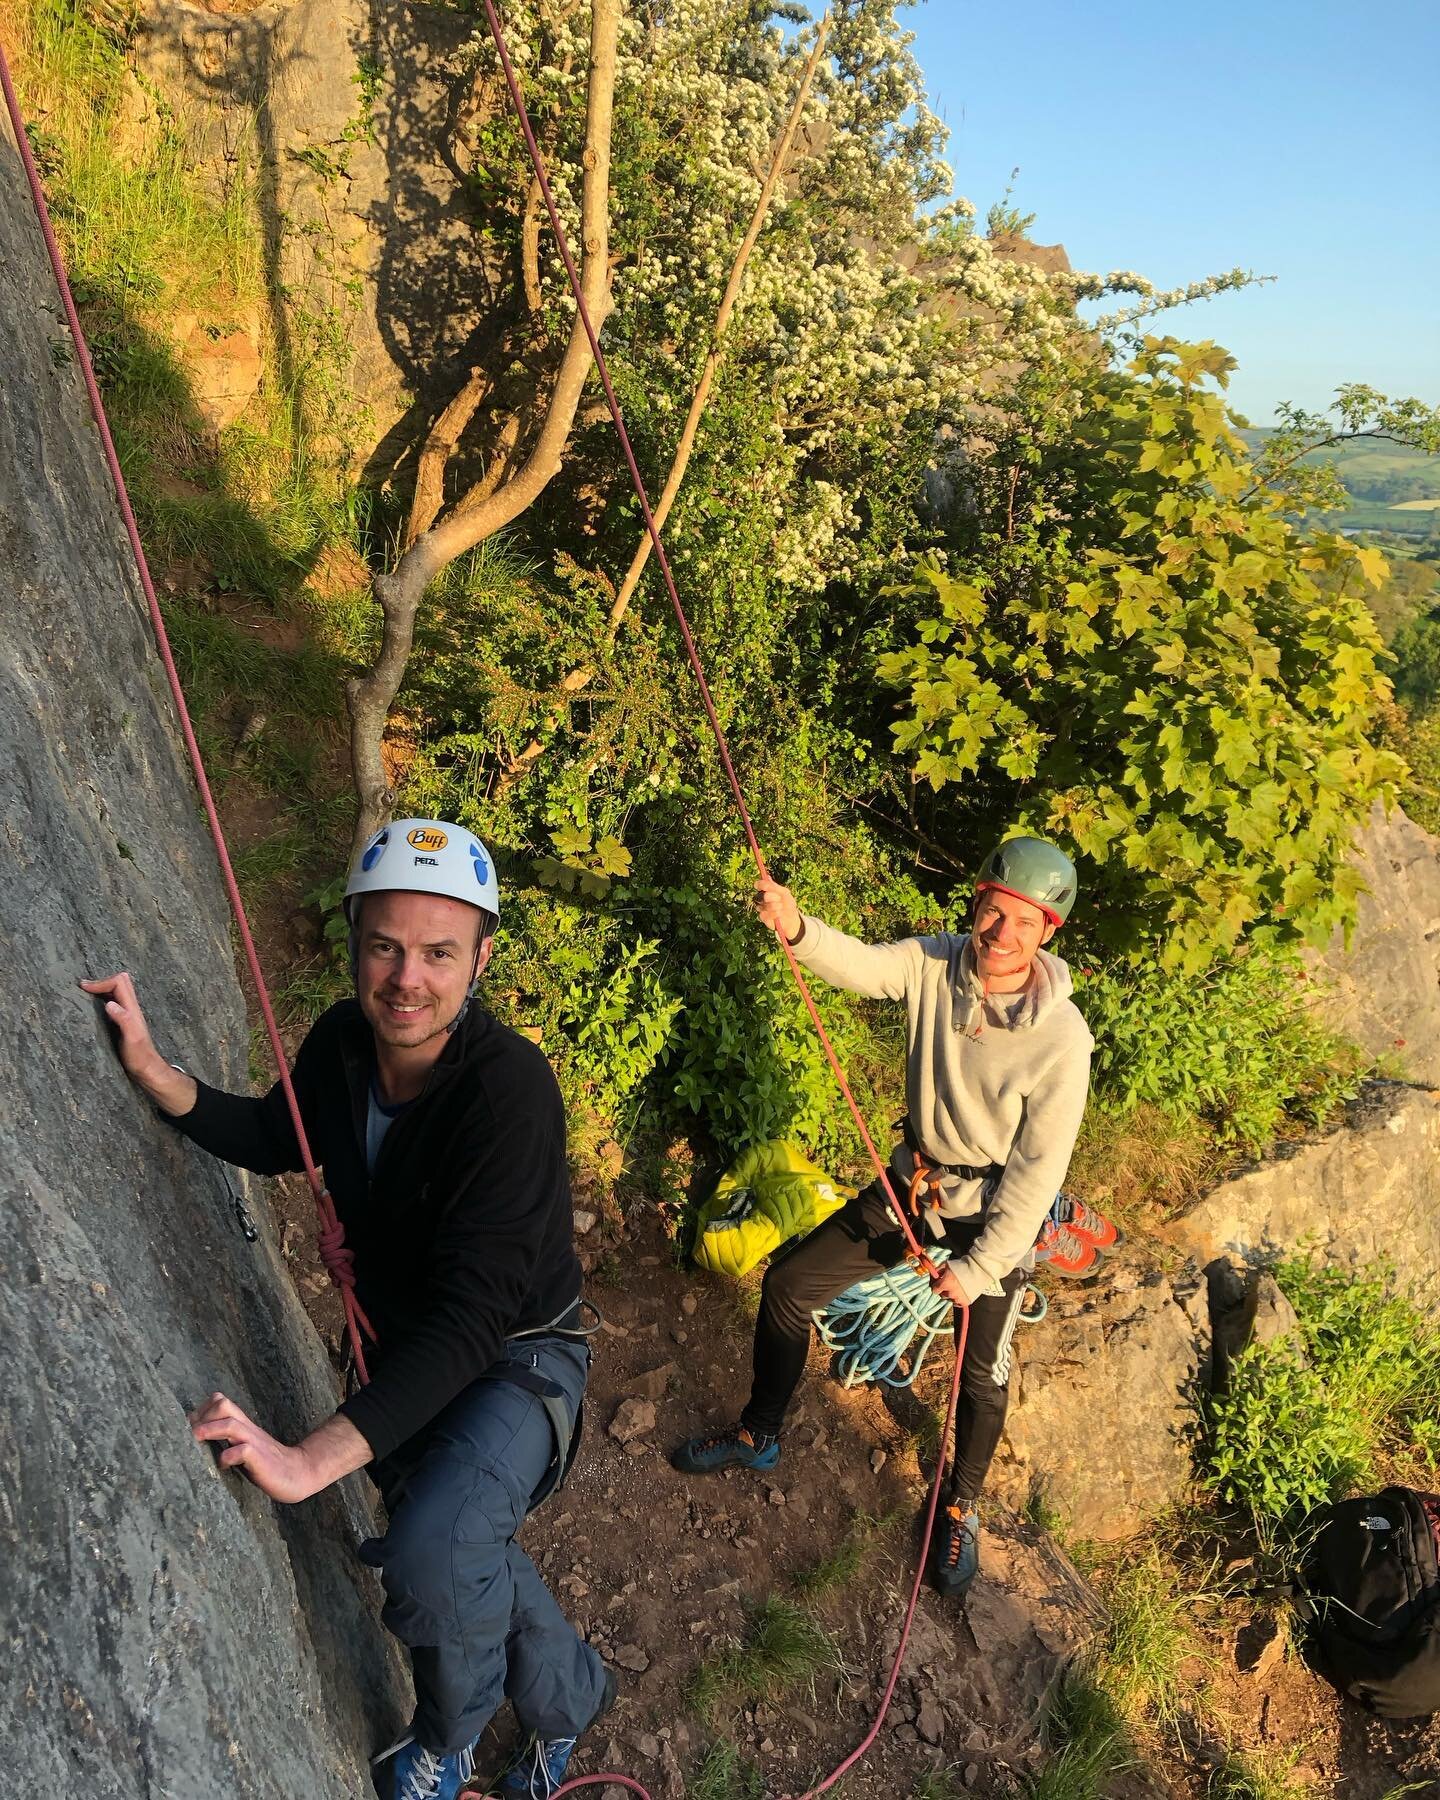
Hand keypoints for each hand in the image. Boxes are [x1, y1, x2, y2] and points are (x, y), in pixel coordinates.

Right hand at [79, 972, 195, 1114]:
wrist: (146, 1069)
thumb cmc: (139, 1056)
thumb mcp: (132, 1039)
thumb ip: (124, 1020)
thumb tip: (110, 1003)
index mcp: (132, 1009)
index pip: (119, 983)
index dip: (101, 982)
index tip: (84, 988)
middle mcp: (130, 1008)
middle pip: (120, 983)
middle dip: (101, 982)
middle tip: (83, 988)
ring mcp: (127, 1015)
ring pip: (116, 992)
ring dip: (101, 990)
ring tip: (83, 994)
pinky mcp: (122, 1022)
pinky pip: (113, 1003)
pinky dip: (101, 1000)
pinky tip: (90, 1008)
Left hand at [189, 1392, 321, 1503]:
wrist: (298, 1472)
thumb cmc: (265, 1462)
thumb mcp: (244, 1445)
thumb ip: (227, 1438)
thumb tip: (197, 1437)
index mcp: (242, 1425)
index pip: (219, 1401)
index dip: (200, 1410)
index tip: (187, 1427)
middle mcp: (247, 1429)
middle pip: (223, 1405)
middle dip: (202, 1416)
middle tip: (188, 1434)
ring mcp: (254, 1442)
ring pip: (231, 1425)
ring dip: (210, 1430)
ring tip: (195, 1440)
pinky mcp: (260, 1459)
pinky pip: (243, 1451)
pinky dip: (229, 1456)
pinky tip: (223, 1464)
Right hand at [755, 876, 801, 942]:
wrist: (791, 918)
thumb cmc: (788, 904)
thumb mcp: (784, 893)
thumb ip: (774, 886)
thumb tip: (767, 876)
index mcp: (767, 890)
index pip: (760, 885)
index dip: (761, 884)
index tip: (763, 886)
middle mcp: (762, 898)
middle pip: (764, 895)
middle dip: (773, 897)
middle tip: (779, 899)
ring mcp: (762, 908)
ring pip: (766, 905)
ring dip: (776, 906)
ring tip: (781, 907)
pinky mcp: (763, 917)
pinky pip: (766, 914)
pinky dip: (775, 914)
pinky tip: (779, 914)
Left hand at [929, 1264, 968, 1306]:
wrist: (978, 1270)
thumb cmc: (962, 1265)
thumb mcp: (947, 1264)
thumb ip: (938, 1270)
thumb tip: (933, 1274)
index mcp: (945, 1283)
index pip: (934, 1290)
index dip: (935, 1286)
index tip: (938, 1283)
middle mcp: (950, 1293)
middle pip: (942, 1295)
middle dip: (943, 1290)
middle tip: (948, 1284)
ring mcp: (958, 1299)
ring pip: (949, 1299)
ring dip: (951, 1294)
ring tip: (957, 1287)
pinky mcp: (965, 1302)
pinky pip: (957, 1303)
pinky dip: (957, 1299)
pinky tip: (961, 1292)